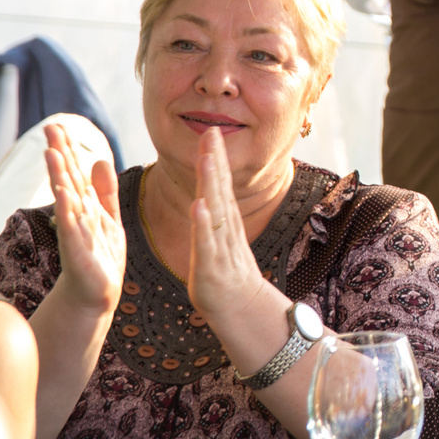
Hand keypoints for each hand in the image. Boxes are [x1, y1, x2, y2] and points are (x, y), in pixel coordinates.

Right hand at [45, 121, 123, 315]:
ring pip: (67, 197)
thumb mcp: (108, 218)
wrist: (96, 294)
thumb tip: (100, 160)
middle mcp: (75, 215)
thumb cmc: (100, 257)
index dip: (66, 149)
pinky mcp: (76, 250)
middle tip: (49, 127)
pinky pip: (71, 226)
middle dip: (59, 153)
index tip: (56, 125)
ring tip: (52, 151)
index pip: (73, 172)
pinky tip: (64, 191)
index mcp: (84, 206)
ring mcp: (74, 231)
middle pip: (66, 178)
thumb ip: (104, 191)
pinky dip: (68, 209)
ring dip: (59, 175)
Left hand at [182, 125, 272, 327]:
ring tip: (207, 160)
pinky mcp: (211, 266)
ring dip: (212, 184)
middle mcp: (226, 228)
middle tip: (212, 131)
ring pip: (216, 209)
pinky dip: (203, 223)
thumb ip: (215, 213)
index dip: (216, 156)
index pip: (220, 183)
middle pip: (220, 188)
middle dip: (215, 159)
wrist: (239, 308)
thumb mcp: (219, 237)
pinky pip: (207, 242)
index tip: (212, 130)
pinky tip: (199, 205)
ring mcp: (220, 245)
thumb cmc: (225, 272)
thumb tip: (207, 190)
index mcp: (225, 220)